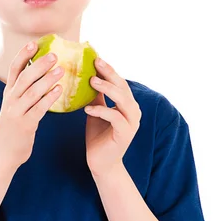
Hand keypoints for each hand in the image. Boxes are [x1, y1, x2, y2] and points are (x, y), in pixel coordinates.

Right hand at [0, 42, 64, 167]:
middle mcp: (11, 100)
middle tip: (55, 55)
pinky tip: (59, 90)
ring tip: (61, 70)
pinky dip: (49, 98)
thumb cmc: (13, 128)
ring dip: (47, 79)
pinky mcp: (25, 125)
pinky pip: (39, 109)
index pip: (14, 69)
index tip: (34, 43)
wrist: (2, 152)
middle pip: (24, 78)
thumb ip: (24, 92)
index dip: (23, 55)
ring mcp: (17, 112)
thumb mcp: (14, 106)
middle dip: (39, 64)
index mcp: (8, 93)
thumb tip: (42, 75)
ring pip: (33, 92)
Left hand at [84, 58, 141, 175]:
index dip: (109, 69)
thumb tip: (88, 75)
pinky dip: (102, 111)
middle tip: (95, 64)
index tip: (95, 58)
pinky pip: (115, 118)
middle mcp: (133, 111)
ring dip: (107, 89)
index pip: (119, 82)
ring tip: (91, 81)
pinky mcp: (125, 134)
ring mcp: (131, 123)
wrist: (101, 163)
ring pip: (123, 100)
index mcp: (127, 104)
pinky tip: (87, 108)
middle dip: (109, 74)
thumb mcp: (96, 111)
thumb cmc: (98, 136)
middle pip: (123, 87)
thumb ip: (98, 96)